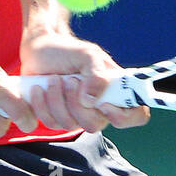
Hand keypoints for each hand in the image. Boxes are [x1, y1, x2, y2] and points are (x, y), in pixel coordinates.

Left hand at [18, 30, 150, 134]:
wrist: (39, 49)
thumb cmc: (67, 50)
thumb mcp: (87, 54)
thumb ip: (97, 75)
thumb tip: (92, 101)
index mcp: (115, 91)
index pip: (137, 115)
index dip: (125, 117)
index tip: (103, 104)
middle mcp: (99, 108)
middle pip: (96, 125)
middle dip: (76, 103)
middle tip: (69, 79)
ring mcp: (76, 116)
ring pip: (69, 125)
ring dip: (56, 99)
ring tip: (52, 78)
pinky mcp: (54, 118)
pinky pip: (49, 124)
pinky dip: (40, 105)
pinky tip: (38, 89)